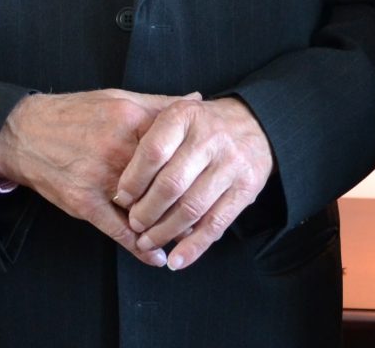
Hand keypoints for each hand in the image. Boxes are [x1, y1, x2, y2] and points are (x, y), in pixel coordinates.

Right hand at [0, 88, 200, 266]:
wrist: (26, 132)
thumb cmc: (76, 113)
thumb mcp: (118, 99)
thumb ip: (159, 103)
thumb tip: (196, 100)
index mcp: (130, 119)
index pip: (176, 145)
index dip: (195, 162)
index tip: (211, 174)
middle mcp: (117, 148)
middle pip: (165, 179)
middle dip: (186, 197)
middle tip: (205, 208)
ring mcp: (101, 177)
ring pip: (145, 208)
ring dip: (167, 225)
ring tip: (186, 233)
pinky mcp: (84, 202)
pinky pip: (118, 230)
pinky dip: (140, 247)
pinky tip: (156, 256)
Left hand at [114, 97, 273, 270]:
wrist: (254, 124)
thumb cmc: (202, 125)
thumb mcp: (176, 115)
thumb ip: (151, 138)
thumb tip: (122, 183)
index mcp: (185, 116)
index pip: (153, 151)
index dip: (134, 180)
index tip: (121, 198)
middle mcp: (209, 137)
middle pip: (171, 183)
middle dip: (147, 211)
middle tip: (134, 224)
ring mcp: (230, 163)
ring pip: (192, 207)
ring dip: (166, 232)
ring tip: (148, 242)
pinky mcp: (246, 188)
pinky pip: (217, 223)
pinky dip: (194, 247)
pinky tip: (176, 260)